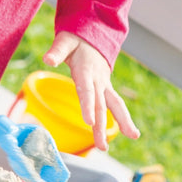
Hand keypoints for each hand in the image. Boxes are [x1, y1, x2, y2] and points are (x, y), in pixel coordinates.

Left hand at [44, 32, 139, 148]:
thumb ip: (56, 52)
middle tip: (103, 146)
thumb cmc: (76, 41)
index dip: (88, 106)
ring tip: (134, 136)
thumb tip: (47, 59)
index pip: (87, 91)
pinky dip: (122, 119)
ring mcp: (104, 86)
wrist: (93, 36)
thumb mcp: (64, 42)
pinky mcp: (106, 90)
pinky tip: (127, 133)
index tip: (89, 122)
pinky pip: (115, 106)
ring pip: (115, 105)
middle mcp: (99, 81)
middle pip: (103, 105)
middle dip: (103, 126)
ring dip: (123, 122)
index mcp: (87, 71)